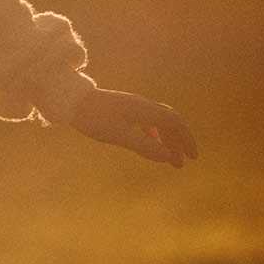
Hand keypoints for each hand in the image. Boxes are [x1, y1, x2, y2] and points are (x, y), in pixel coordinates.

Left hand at [70, 86, 197, 167]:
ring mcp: (131, 107)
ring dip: (167, 140)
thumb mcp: (118, 135)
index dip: (186, 138)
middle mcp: (140, 105)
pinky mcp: (122, 110)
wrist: (69, 101)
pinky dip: (154, 135)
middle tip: (185, 162)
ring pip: (158, 122)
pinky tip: (152, 147)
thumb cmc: (92, 117)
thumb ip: (143, 146)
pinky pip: (146, 122)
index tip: (194, 157)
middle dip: (179, 141)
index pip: (173, 121)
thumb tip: (168, 157)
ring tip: (171, 161)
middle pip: (169, 120)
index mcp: (142, 108)